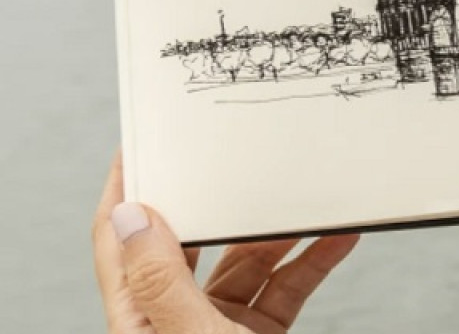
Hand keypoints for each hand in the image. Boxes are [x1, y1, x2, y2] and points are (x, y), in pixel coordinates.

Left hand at [92, 152, 359, 333]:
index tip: (143, 144)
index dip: (125, 189)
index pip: (119, 242)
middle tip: (239, 158)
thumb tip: (136, 216)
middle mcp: (171, 323)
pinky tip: (338, 239)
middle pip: (190, 244)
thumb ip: (164, 283)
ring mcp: (215, 331)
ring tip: (308, 198)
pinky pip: (284, 290)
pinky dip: (311, 262)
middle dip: (221, 201)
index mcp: (138, 322)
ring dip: (278, 231)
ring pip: (244, 264)